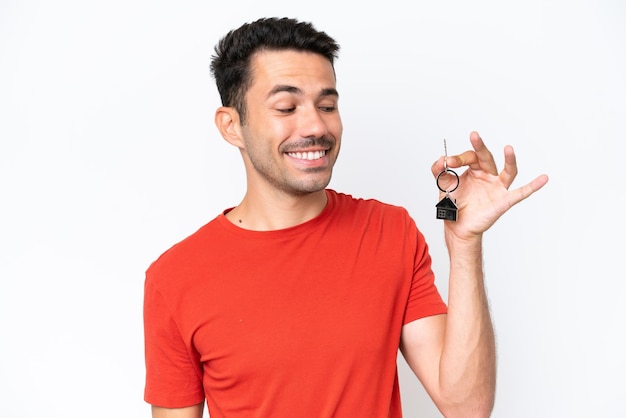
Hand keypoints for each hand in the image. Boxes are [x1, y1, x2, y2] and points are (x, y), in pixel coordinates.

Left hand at [431, 131, 548, 239]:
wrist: (457, 227)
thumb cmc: (454, 204)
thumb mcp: (444, 186)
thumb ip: (439, 172)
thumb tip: (440, 159)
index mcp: (473, 169)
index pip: (469, 157)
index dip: (457, 159)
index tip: (447, 163)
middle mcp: (487, 175)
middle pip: (486, 158)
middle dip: (480, 147)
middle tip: (474, 135)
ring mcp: (497, 187)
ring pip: (508, 171)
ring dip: (509, 160)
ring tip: (508, 148)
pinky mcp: (503, 201)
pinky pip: (521, 193)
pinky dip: (533, 186)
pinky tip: (544, 178)